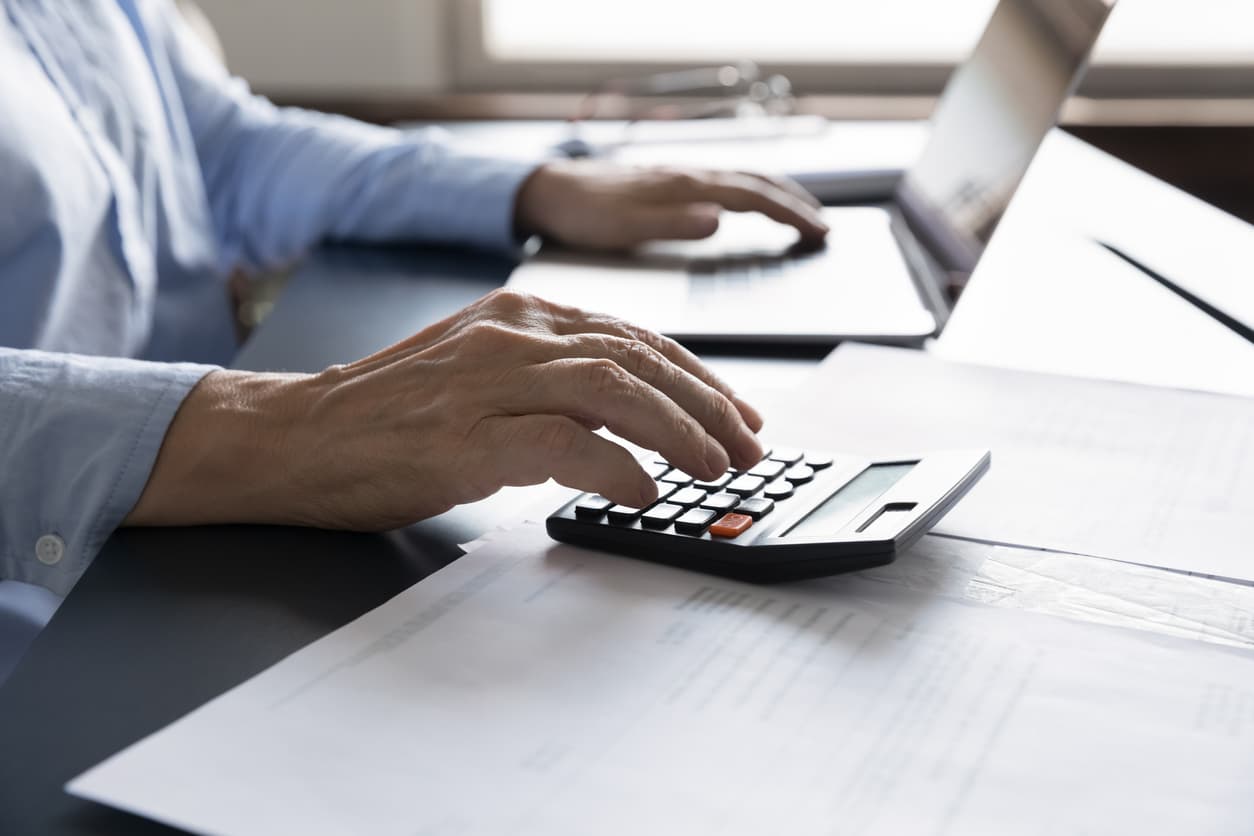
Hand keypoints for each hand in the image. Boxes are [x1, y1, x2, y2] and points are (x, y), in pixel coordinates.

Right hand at [126, 290, 765, 529]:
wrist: (296, 436)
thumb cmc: (387, 416)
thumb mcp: (478, 375)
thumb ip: (548, 380)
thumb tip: (627, 421)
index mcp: (517, 315)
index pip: (632, 338)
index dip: (697, 377)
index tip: (737, 412)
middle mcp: (510, 334)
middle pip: (636, 359)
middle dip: (706, 405)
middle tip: (748, 446)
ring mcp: (487, 380)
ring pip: (613, 390)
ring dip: (679, 431)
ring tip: (716, 467)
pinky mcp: (467, 434)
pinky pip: (565, 443)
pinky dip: (616, 467)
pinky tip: (643, 491)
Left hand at [514, 160, 827, 249]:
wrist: (548, 191)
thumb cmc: (582, 213)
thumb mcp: (624, 226)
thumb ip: (672, 223)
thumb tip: (719, 220)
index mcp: (686, 186)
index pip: (753, 195)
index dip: (790, 214)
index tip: (819, 232)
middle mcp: (689, 176)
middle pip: (758, 183)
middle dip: (796, 204)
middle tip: (826, 230)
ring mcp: (682, 179)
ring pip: (744, 181)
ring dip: (779, 197)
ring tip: (803, 218)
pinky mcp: (671, 186)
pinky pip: (726, 186)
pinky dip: (753, 196)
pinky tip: (753, 211)